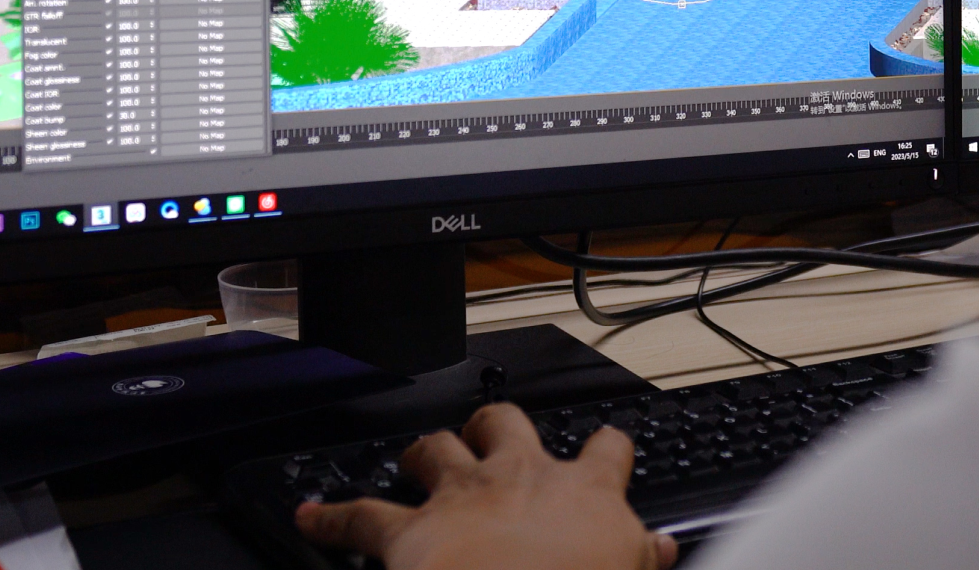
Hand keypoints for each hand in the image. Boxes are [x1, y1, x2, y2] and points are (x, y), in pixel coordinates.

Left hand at [296, 402, 677, 569]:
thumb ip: (643, 556)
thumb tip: (665, 548)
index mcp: (584, 493)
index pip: (607, 449)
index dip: (604, 449)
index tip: (604, 452)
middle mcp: (520, 478)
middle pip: (506, 423)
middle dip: (493, 425)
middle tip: (488, 436)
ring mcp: (461, 498)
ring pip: (435, 449)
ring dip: (423, 453)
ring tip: (414, 458)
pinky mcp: (409, 532)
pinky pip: (359, 517)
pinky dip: (331, 519)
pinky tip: (313, 519)